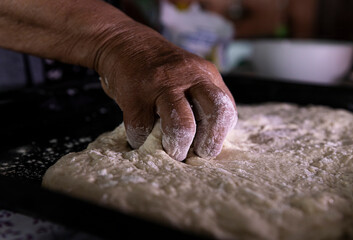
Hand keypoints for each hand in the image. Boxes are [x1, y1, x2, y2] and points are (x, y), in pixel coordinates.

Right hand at [96, 21, 237, 160]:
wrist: (125, 43)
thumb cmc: (160, 71)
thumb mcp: (190, 76)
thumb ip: (203, 102)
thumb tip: (209, 142)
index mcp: (205, 76)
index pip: (227, 109)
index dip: (219, 135)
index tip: (205, 148)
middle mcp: (188, 77)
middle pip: (216, 112)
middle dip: (209, 143)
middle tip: (195, 154)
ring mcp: (160, 84)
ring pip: (181, 125)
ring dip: (177, 147)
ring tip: (170, 151)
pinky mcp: (134, 94)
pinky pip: (142, 129)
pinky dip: (140, 140)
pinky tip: (140, 136)